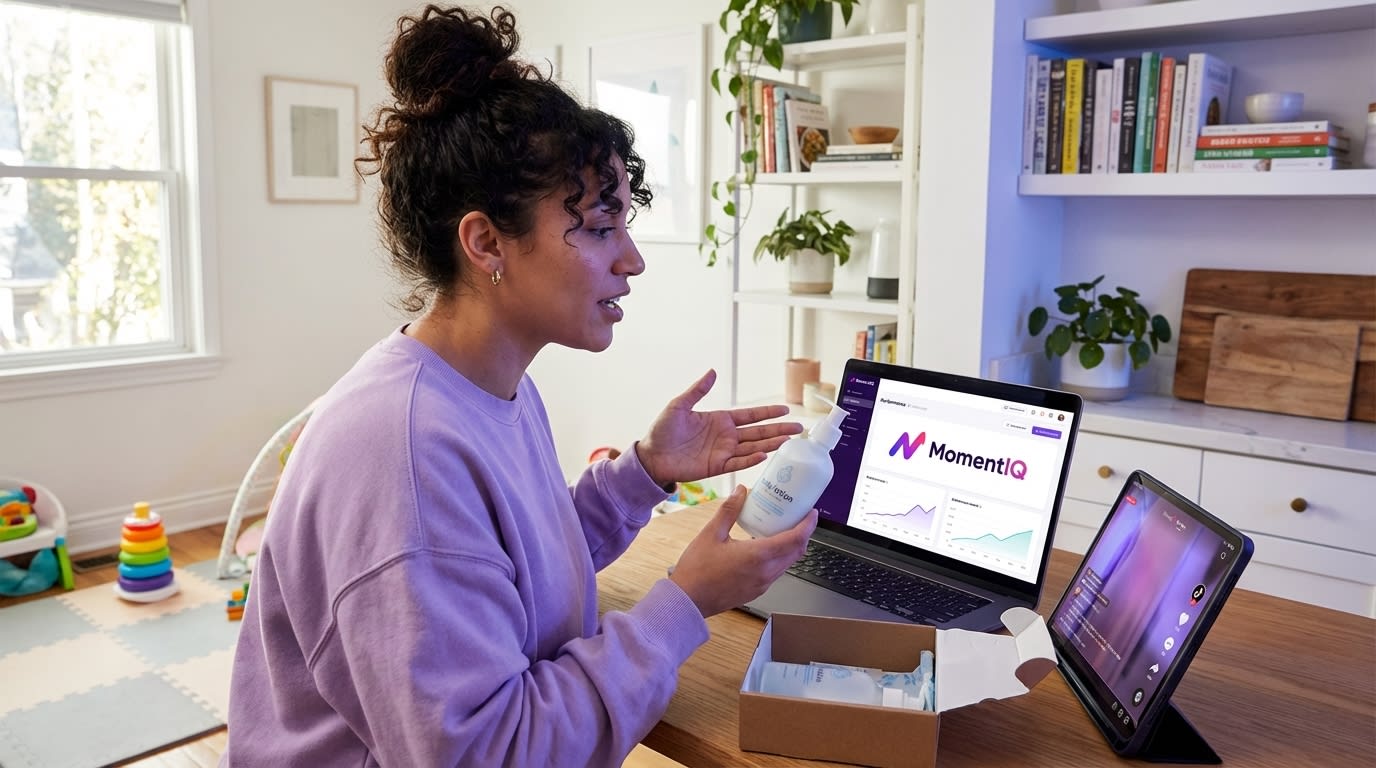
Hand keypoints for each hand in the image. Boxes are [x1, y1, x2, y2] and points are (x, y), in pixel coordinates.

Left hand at [637, 369, 801, 486]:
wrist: (651, 456)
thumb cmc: (663, 430)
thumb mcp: (679, 405)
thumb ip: (698, 391)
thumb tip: (712, 371)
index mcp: (720, 420)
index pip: (750, 415)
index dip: (768, 413)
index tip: (785, 410)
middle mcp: (726, 436)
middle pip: (758, 432)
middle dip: (778, 429)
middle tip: (799, 428)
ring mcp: (723, 452)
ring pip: (753, 447)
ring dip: (771, 443)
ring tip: (789, 440)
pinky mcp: (716, 467)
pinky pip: (737, 463)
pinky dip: (750, 459)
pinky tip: (764, 454)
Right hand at [669, 486, 815, 617]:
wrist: (688, 600)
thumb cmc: (697, 570)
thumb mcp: (711, 533)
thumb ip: (730, 510)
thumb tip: (741, 491)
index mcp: (758, 556)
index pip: (795, 539)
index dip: (808, 525)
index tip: (812, 513)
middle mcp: (765, 572)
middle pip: (797, 552)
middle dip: (803, 534)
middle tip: (799, 517)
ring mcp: (762, 584)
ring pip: (788, 563)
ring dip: (791, 547)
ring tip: (784, 529)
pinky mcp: (757, 591)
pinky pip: (777, 572)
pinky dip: (780, 558)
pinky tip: (767, 547)